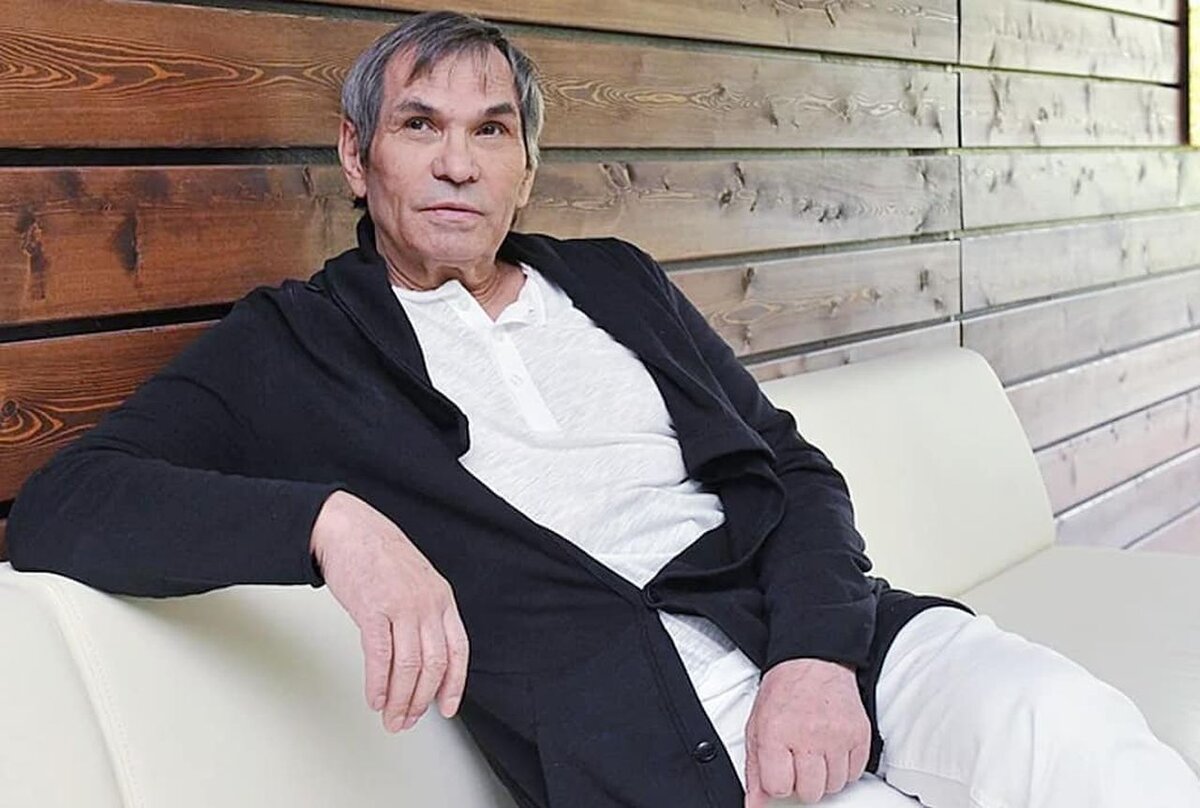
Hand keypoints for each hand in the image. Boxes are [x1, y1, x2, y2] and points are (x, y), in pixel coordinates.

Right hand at [310, 490, 468, 732]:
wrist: (348, 528)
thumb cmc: (379, 554)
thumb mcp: (418, 581)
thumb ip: (425, 614)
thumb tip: (424, 657)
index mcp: (442, 598)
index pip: (458, 651)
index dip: (454, 685)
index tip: (446, 708)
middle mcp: (427, 604)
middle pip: (433, 666)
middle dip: (421, 701)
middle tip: (407, 720)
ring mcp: (401, 607)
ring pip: (408, 668)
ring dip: (399, 700)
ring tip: (390, 717)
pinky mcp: (372, 610)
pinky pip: (380, 658)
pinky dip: (378, 684)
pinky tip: (374, 698)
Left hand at [744, 658, 869, 805]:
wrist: (812, 662)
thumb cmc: (784, 693)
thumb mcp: (757, 728)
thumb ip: (755, 771)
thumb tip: (755, 805)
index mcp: (776, 734)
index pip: (779, 788)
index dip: (779, 782)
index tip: (781, 770)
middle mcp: (808, 736)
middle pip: (810, 792)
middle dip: (803, 781)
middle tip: (799, 759)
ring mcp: (836, 736)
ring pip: (834, 786)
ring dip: (824, 775)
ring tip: (816, 751)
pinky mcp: (859, 735)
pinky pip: (855, 773)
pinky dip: (844, 767)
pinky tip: (832, 748)